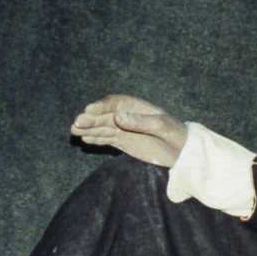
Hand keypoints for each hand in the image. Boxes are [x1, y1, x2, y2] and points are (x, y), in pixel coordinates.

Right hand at [70, 95, 187, 167]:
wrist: (182, 152)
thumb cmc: (175, 135)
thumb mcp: (161, 127)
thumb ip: (139, 122)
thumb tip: (117, 115)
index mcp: (137, 107)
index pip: (115, 103)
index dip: (102, 107)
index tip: (89, 110)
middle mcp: (127, 116)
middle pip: (105, 116)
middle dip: (90, 119)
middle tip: (76, 123)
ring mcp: (124, 129)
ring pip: (103, 127)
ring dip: (88, 128)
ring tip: (74, 130)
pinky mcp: (123, 142)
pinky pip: (106, 139)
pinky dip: (95, 139)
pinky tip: (84, 139)